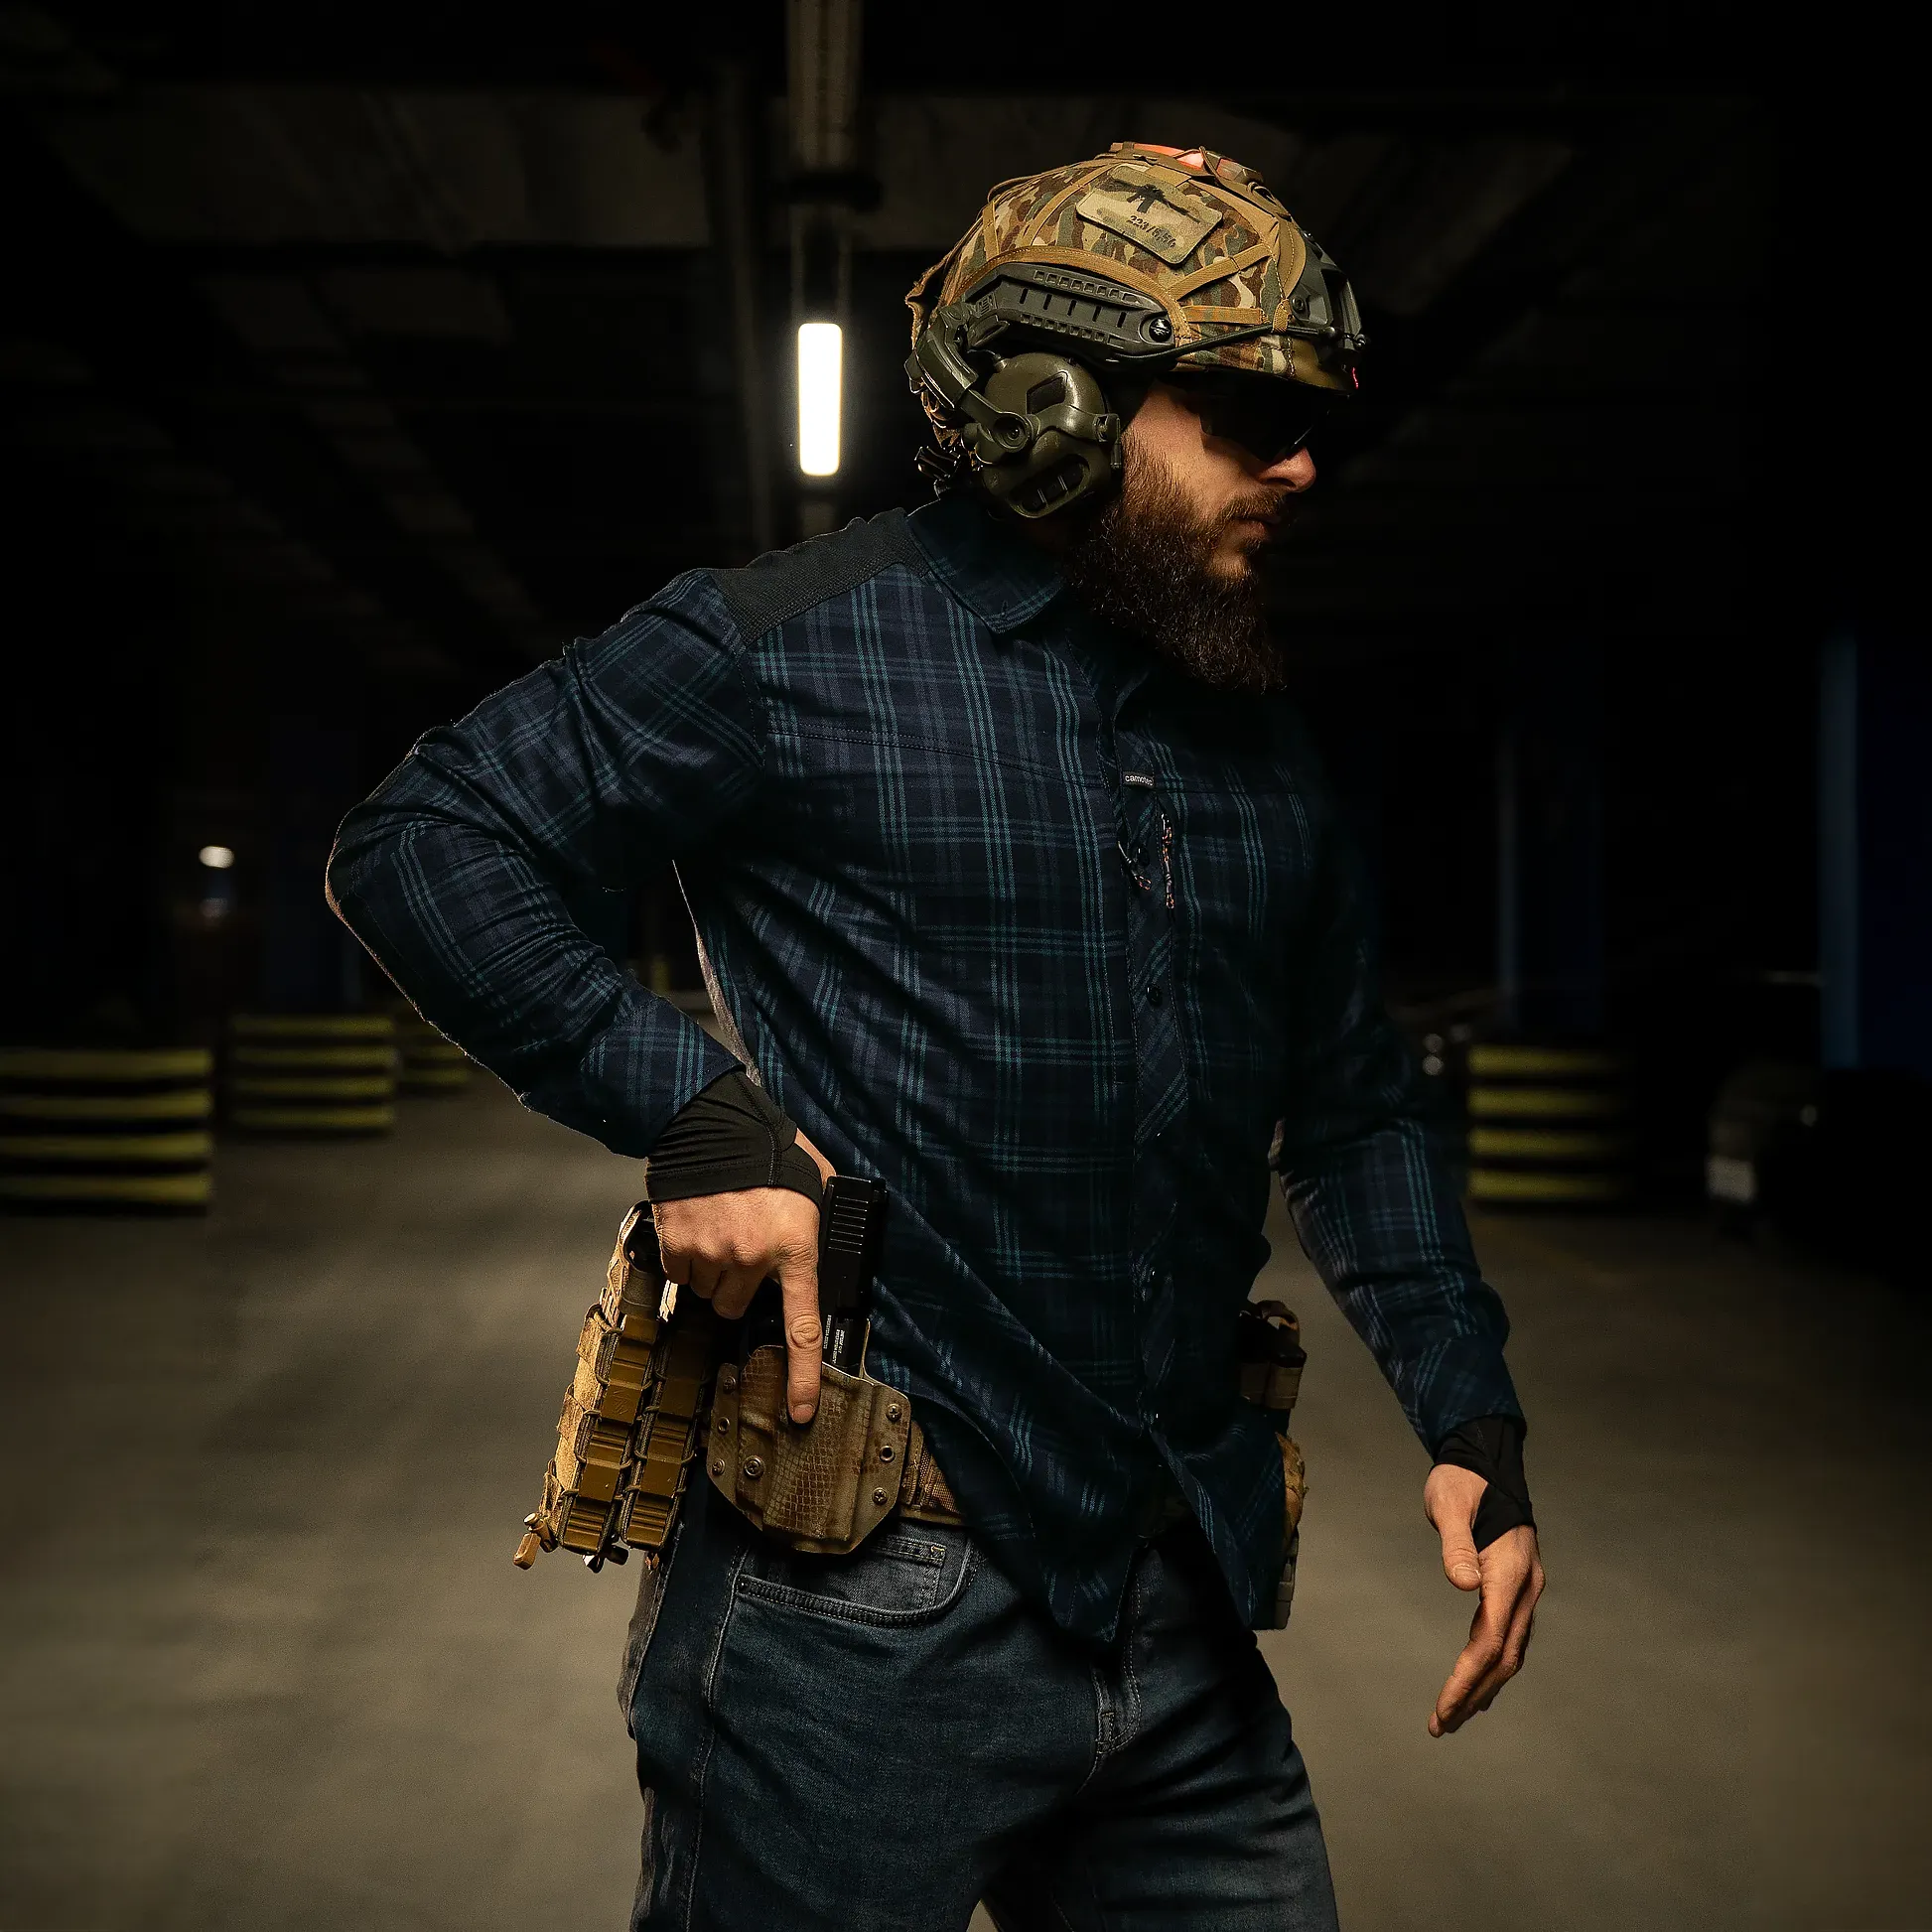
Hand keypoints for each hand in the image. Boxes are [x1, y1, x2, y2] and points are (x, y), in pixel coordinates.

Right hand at [651, 1132, 836, 1423]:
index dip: (803, 1375)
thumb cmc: (769, 1152)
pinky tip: (697, 1226)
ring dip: (711, 1270)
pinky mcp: (678, 1247)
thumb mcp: (814, 1185)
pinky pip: (678, 1274)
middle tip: (742, 1247)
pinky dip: (684, 1257)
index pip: (802, 1325)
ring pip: (706, 1292)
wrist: (713, 1124)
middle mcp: (753, 1259)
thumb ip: (820, 1223)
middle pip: (735, 1306)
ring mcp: (712, 1256)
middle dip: (738, 1285)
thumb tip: (834, 1249)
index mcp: (795, 1248)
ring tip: (720, 1228)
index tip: (800, 1411)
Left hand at [1423, 1462, 1544, 1736]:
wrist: (1484, 1460)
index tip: (1442, 1707)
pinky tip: (1475, 1683)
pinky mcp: (1516, 1587)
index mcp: (1510, 1571)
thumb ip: (1455, 1544)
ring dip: (1482, 1686)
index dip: (1467, 1678)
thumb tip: (1463, 1585)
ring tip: (1453, 1717)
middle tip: (1440, 1725)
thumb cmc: (1460, 1481)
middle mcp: (1525, 1587)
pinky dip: (1490, 1665)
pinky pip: (1507, 1636)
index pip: (1490, 1640)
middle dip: (1473, 1694)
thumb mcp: (1448, 1504)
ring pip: (1509, 1652)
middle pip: (1504, 1657)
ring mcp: (1525, 1589)